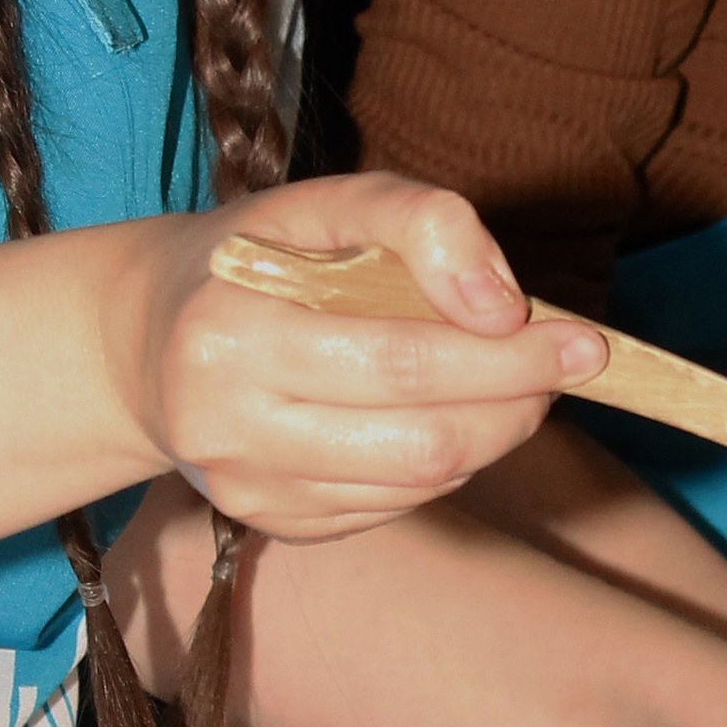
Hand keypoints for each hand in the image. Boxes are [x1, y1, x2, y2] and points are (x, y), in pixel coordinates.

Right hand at [109, 172, 605, 543]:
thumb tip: (502, 304)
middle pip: (420, 436)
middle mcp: (225, 425)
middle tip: (568, 365)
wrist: (144, 338)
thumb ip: (421, 222)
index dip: (507, 357)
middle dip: (517, 401)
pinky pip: (393, 507)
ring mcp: (245, 488)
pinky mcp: (270, 523)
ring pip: (418, 483)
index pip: (402, 360)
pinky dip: (446, 465)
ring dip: (494, 436)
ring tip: (518, 386)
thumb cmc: (258, 256)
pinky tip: (449, 419)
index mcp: (230, 334)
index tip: (582, 339)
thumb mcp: (327, 203)